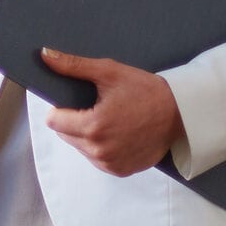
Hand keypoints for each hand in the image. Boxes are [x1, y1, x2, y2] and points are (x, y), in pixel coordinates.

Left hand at [41, 48, 184, 176]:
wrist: (181, 114)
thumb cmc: (145, 90)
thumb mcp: (108, 72)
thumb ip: (73, 65)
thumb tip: (44, 55)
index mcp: (94, 127)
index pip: (53, 121)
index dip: (59, 108)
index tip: (73, 100)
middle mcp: (100, 151)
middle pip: (64, 134)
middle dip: (72, 120)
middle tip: (93, 106)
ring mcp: (111, 163)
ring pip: (78, 147)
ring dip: (84, 134)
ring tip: (106, 117)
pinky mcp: (121, 170)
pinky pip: (95, 158)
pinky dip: (98, 146)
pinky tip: (113, 132)